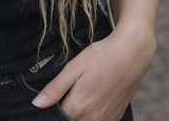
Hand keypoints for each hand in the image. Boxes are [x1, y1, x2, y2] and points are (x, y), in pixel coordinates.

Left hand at [31, 23, 155, 120]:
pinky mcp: (115, 118)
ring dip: (79, 113)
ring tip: (83, 91)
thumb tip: (36, 104)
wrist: (131, 54)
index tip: (56, 95)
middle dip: (66, 111)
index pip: (57, 117)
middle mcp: (92, 119)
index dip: (53, 106)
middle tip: (71, 89)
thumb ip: (55, 89)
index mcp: (78, 107)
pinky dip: (91, 115)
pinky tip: (93, 98)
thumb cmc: (101, 57)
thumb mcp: (74, 68)